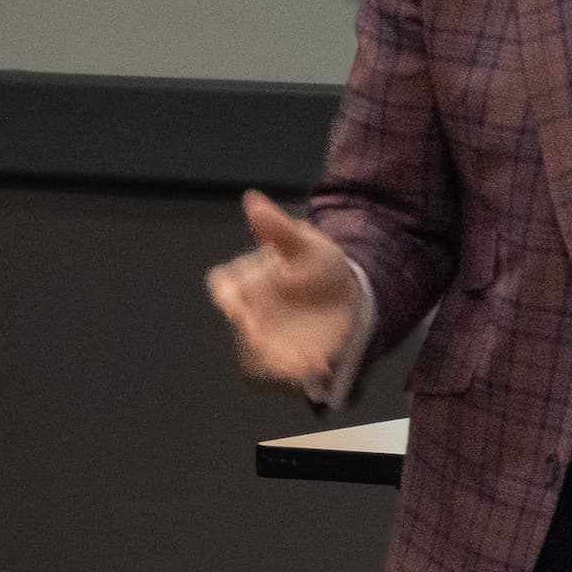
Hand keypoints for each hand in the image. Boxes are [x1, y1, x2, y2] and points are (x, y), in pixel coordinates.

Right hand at [204, 189, 357, 390]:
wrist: (346, 292)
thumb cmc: (314, 263)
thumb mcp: (302, 243)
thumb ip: (277, 228)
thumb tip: (253, 199)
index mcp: (244, 281)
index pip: (225, 288)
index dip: (229, 297)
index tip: (236, 305)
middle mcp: (250, 313)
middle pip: (242, 327)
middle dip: (251, 334)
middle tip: (260, 339)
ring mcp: (268, 338)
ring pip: (261, 354)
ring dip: (277, 360)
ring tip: (302, 362)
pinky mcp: (289, 356)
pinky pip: (288, 368)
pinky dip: (301, 371)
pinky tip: (322, 367)